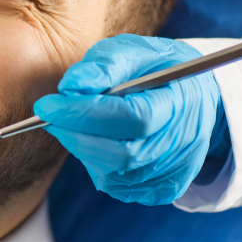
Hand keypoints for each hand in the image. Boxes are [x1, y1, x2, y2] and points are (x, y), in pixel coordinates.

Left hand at [33, 34, 228, 205]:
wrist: (195, 98)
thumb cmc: (157, 70)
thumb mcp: (135, 51)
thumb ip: (104, 65)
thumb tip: (69, 87)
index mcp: (181, 103)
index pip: (132, 117)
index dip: (84, 114)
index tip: (45, 105)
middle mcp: (183, 144)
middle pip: (121, 154)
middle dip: (75, 135)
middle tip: (50, 116)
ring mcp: (175, 172)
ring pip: (113, 173)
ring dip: (83, 148)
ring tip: (75, 123)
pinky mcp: (163, 190)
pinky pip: (117, 185)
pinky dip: (96, 164)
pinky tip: (96, 140)